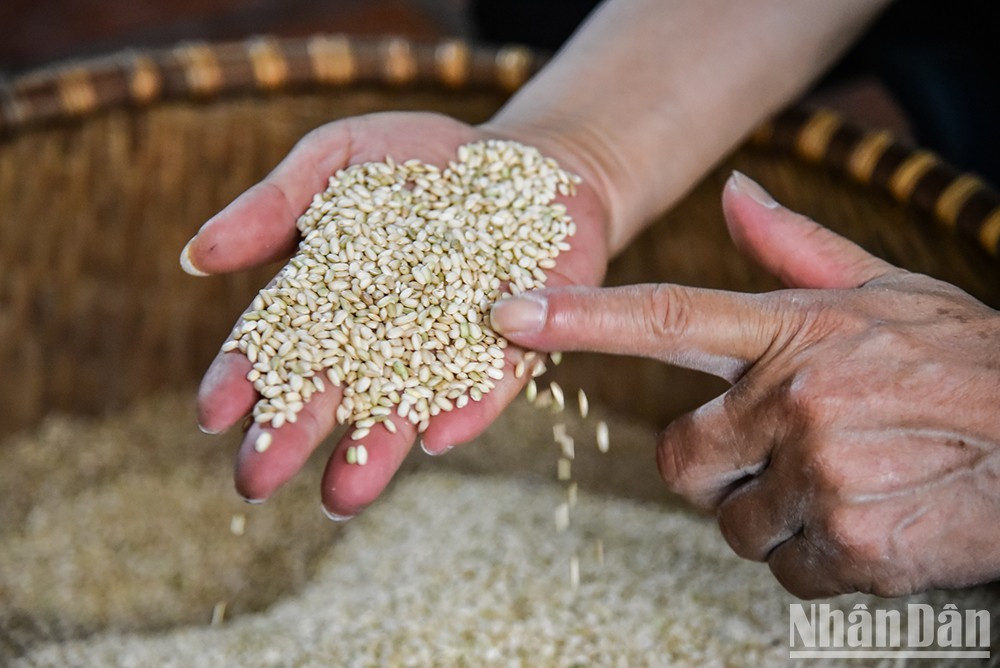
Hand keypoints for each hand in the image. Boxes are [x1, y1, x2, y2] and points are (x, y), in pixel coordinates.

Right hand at [182, 111, 609, 517]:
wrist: (524, 158)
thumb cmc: (415, 157)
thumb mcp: (336, 158)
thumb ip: (273, 206)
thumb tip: (194, 256)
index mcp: (331, 295)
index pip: (277, 343)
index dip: (243, 379)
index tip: (211, 415)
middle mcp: (385, 335)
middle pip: (333, 390)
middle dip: (292, 435)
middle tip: (253, 481)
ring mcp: (450, 344)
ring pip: (407, 404)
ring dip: (374, 449)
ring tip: (340, 497)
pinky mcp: (516, 344)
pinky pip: (490, 382)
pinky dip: (469, 409)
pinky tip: (439, 439)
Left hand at [490, 171, 999, 598]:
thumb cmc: (968, 363)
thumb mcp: (889, 292)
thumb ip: (797, 251)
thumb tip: (735, 192)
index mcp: (794, 334)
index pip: (665, 319)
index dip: (579, 317)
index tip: (509, 313)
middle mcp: (795, 400)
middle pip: (680, 463)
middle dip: (716, 472)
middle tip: (784, 456)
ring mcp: (821, 475)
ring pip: (737, 527)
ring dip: (780, 519)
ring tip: (850, 483)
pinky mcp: (852, 546)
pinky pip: (790, 573)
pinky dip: (824, 561)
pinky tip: (876, 521)